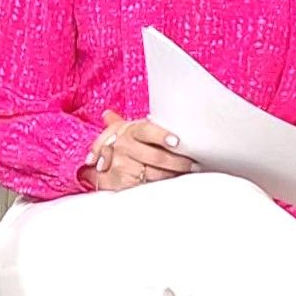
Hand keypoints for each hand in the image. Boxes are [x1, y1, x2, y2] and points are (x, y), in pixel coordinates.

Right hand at [80, 110, 196, 191]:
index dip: (161, 136)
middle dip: (178, 161)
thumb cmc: (125, 144)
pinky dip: (163, 183)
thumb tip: (129, 111)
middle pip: (156, 156)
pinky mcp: (123, 182)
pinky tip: (172, 181)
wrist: (103, 166)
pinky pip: (148, 184)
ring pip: (155, 173)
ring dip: (174, 174)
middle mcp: (124, 146)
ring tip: (187, 172)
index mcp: (129, 130)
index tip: (177, 142)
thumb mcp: (129, 129)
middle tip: (193, 163)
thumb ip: (142, 122)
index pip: (146, 131)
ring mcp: (122, 165)